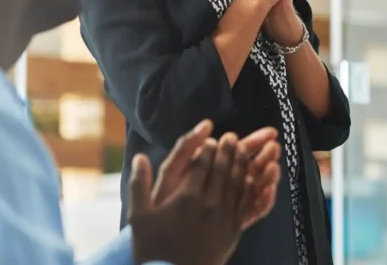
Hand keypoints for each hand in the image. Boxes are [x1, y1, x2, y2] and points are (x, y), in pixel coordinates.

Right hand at [129, 122, 280, 264]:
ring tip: (242, 150)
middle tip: (231, 137)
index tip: (211, 139)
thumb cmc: (153, 250)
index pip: (202, 165)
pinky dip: (248, 185)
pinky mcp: (233, 230)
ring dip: (240, 163)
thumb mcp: (138, 218)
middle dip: (227, 150)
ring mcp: (223, 218)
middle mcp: (208, 205)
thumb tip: (139, 157)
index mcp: (186, 199)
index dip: (208, 149)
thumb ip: (138, 185)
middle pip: (222, 170)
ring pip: (236, 183)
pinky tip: (248, 177)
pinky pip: (244, 202)